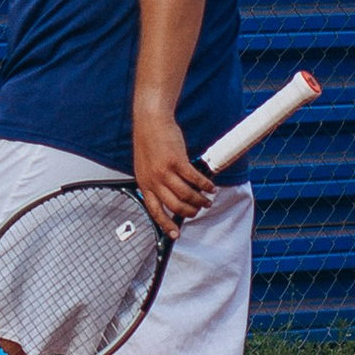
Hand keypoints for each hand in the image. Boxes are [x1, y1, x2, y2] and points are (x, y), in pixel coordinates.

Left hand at [132, 114, 214, 236]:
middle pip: (174, 206)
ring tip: (207, 200)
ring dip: (200, 200)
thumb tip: (168, 196)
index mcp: (144, 184)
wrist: (150, 121)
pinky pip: (194, 180)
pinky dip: (204, 185)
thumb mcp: (145, 166)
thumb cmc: (149, 141)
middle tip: (198, 210)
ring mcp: (165, 171)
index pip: (154, 211)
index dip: (166, 225)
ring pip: (186, 195)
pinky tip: (210, 187)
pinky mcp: (177, 161)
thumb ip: (154, 181)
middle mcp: (153, 180)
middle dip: (190, 211)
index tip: (175, 234)